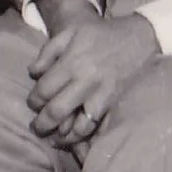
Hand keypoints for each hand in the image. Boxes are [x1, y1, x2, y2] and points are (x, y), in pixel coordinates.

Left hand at [27, 1, 159, 148]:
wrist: (139, 38)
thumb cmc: (100, 34)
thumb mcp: (69, 32)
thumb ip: (47, 52)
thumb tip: (32, 73)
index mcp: (71, 64)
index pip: (44, 90)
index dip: (33, 101)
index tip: (32, 104)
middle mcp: (85, 83)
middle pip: (57, 111)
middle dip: (42, 124)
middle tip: (36, 128)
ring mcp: (102, 95)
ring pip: (78, 126)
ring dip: (64, 136)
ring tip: (55, 139)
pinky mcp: (116, 104)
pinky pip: (99, 126)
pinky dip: (86, 135)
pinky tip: (77, 138)